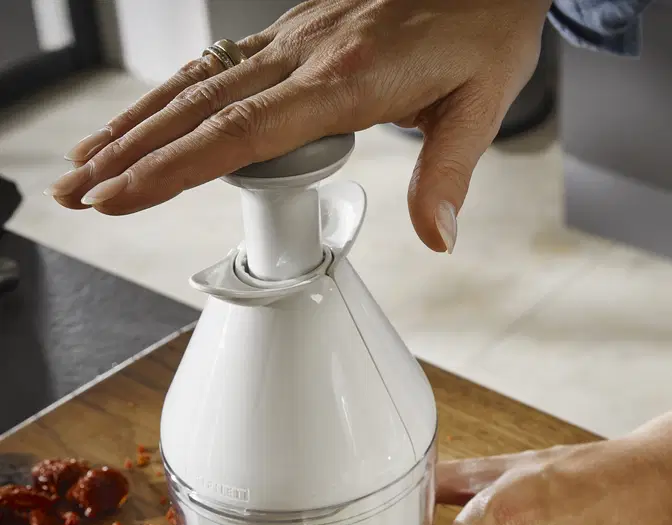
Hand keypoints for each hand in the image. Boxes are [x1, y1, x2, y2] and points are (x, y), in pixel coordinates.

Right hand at [46, 0, 549, 251]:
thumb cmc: (483, 31)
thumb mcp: (479, 107)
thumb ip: (447, 174)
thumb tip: (435, 237)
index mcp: (346, 79)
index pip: (243, 132)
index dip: (177, 169)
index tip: (125, 196)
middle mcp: (306, 53)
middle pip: (199, 108)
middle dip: (131, 154)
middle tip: (78, 193)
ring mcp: (294, 38)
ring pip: (196, 82)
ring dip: (137, 124)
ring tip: (89, 162)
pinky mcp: (295, 32)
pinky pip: (218, 65)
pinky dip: (172, 97)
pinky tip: (149, 119)